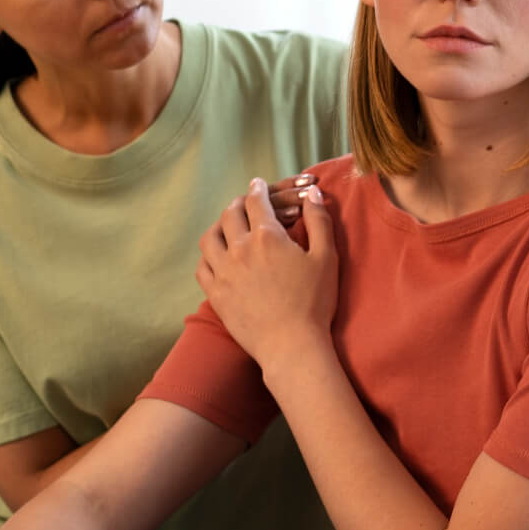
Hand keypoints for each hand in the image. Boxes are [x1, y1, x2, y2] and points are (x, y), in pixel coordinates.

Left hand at [197, 178, 338, 367]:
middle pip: (230, 214)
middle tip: (245, 202)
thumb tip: (313, 194)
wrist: (291, 345)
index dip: (257, 188)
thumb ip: (319, 221)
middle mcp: (240, 249)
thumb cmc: (314, 302)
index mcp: (267, 237)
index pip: (256, 201)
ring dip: (218, 225)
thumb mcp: (326, 258)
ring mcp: (223, 272)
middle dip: (238, 203)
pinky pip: (202, 266)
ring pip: (210, 237)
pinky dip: (208, 255)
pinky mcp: (215, 294)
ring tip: (227, 226)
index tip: (257, 184)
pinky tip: (216, 256)